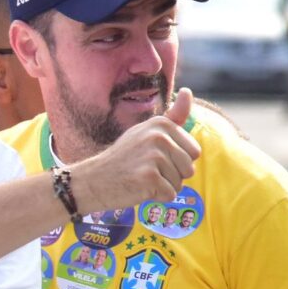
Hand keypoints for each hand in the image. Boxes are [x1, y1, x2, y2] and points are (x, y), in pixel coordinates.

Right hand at [69, 87, 201, 212]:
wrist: (92, 179)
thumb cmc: (124, 158)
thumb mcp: (147, 132)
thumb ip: (173, 117)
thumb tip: (189, 91)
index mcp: (161, 124)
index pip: (194, 152)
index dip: (177, 161)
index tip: (153, 158)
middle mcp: (158, 137)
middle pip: (189, 168)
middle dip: (172, 176)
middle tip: (146, 170)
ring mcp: (153, 157)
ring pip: (180, 183)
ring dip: (163, 187)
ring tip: (142, 178)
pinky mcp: (149, 177)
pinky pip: (170, 195)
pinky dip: (156, 197)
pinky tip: (139, 188)